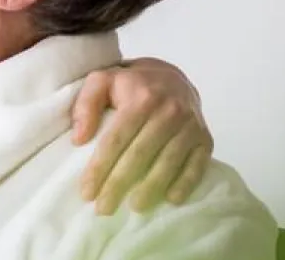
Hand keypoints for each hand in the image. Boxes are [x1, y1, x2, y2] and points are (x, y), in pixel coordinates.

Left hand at [71, 57, 212, 214]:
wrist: (172, 76)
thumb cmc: (130, 83)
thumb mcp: (101, 80)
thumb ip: (86, 104)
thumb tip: (79, 139)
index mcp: (140, 97)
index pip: (115, 139)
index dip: (100, 167)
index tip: (86, 191)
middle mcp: (168, 111)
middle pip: (139, 155)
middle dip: (119, 184)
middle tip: (103, 209)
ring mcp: (190, 125)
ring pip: (168, 162)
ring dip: (151, 188)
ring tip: (134, 207)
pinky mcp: (205, 137)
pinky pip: (197, 164)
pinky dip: (186, 183)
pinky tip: (171, 199)